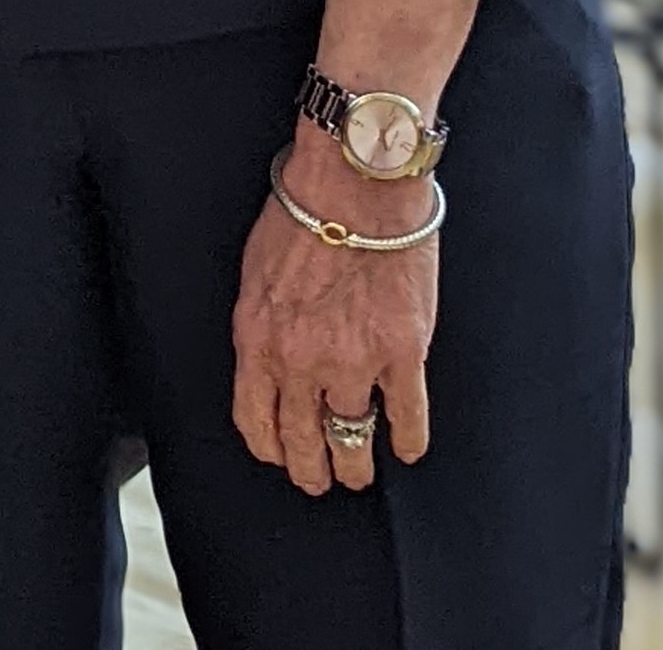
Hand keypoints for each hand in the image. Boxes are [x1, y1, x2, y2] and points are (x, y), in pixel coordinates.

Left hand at [230, 138, 435, 498]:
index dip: (268, 446)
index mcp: (258, 337)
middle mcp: (302, 361)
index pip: (255, 419)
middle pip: (304, 441)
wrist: (354, 183)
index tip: (278, 455)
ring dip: (356, 465)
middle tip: (319, 479)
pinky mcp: (403, 354)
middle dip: (311, 470)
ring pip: (353, 440)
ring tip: (359, 472)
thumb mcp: (255, 271)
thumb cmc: (302, 211)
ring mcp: (355, 362)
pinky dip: (408, 440)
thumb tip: (270, 360)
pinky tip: (406, 447)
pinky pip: (407, 417)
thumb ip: (262, 325)